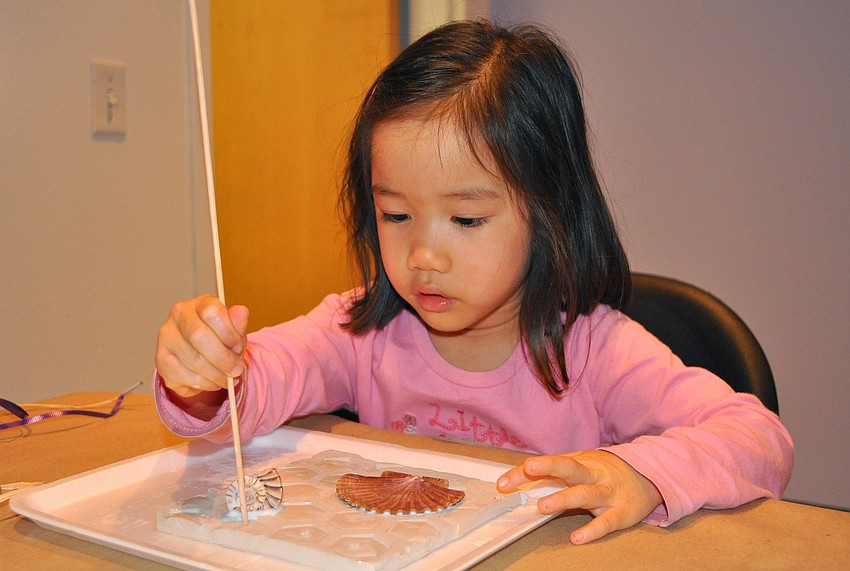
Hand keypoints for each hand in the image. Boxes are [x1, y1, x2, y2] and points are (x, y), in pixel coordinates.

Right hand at [155, 294, 248, 397]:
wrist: (201, 361)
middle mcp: (179, 315)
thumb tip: (241, 312)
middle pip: (199, 336)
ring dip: (217, 375)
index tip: (238, 348)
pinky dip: (206, 383)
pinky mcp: (161, 360)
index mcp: (200, 303)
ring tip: (228, 378)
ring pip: (194, 360)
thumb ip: (238, 324)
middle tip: (237, 370)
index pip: (212, 312)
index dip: (229, 333)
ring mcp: (166, 337)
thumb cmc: (220, 340)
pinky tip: (214, 382)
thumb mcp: (234, 332)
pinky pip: (186, 376)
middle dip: (223, 358)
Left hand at [497, 450, 661, 543]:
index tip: (504, 482)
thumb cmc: (604, 472)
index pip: (549, 465)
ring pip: (585, 494)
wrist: (647, 476)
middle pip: (570, 468)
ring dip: (564, 498)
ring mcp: (608, 492)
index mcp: (580, 463)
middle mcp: (593, 475)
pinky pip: (606, 522)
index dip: (526, 472)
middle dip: (549, 467)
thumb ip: (554, 475)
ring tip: (543, 507)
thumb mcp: (581, 467)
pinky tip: (577, 537)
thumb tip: (520, 481)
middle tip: (529, 469)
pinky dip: (592, 530)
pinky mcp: (622, 512)